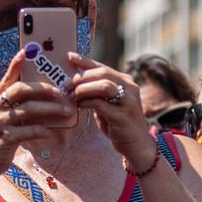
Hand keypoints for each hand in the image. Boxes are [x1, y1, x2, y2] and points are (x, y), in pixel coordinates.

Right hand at [0, 51, 74, 179]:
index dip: (16, 64)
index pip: (7, 78)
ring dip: (50, 109)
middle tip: (60, 91)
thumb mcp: (2, 117)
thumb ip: (16, 106)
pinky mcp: (6, 138)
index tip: (26, 51)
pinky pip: (29, 131)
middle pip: (20, 90)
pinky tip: (51, 133)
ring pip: (28, 110)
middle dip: (42, 88)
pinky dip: (43, 131)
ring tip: (66, 111)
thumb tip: (42, 98)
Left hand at [67, 53, 153, 167]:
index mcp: (125, 81)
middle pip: (102, 73)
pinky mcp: (123, 115)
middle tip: (66, 86)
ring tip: (72, 96)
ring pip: (103, 85)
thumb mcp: (106, 104)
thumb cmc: (117, 123)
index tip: (69, 56)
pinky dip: (86, 103)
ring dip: (84, 89)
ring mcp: (128, 101)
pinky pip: (101, 104)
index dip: (85, 60)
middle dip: (81, 78)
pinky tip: (79, 106)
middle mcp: (130, 87)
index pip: (102, 66)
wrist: (135, 145)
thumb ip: (95, 93)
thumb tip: (73, 83)